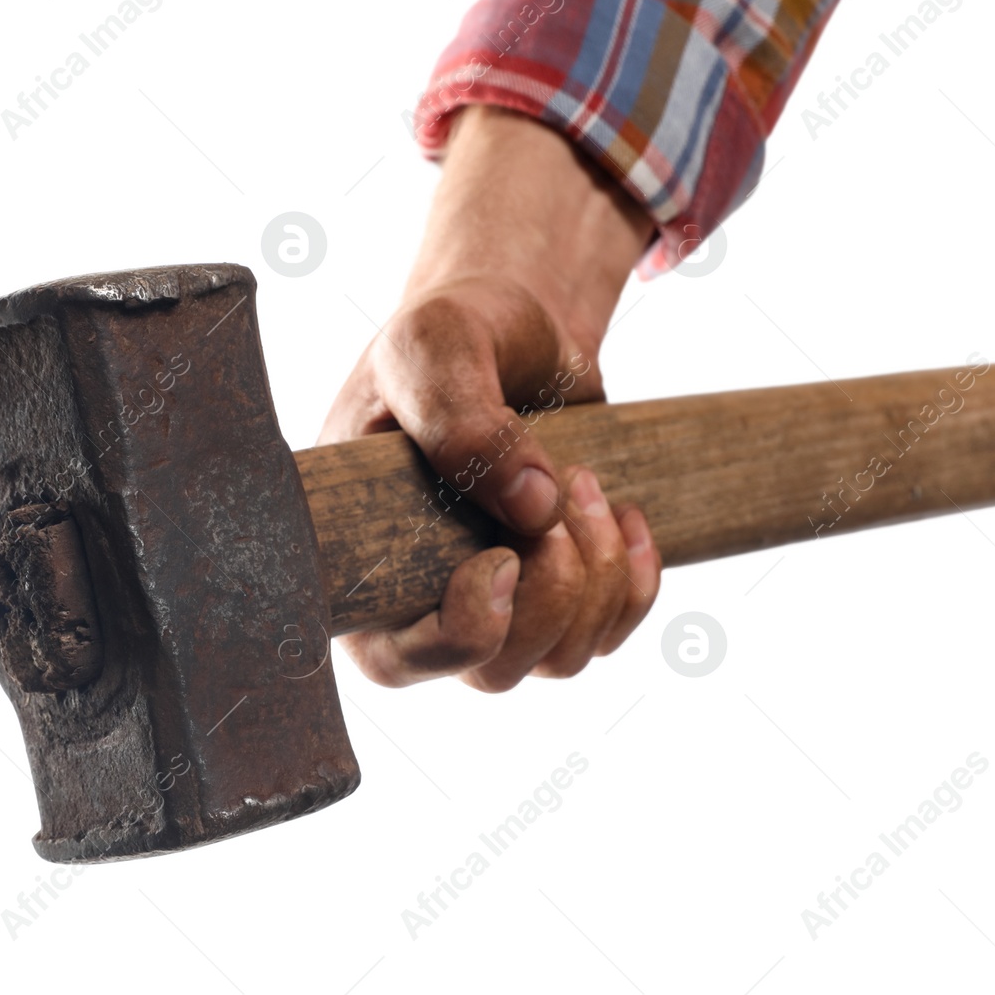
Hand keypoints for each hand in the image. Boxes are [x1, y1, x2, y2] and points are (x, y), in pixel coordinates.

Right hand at [320, 106, 663, 690]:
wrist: (516, 324)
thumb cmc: (452, 329)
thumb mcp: (436, 343)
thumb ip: (461, 415)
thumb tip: (533, 510)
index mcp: (361, 554)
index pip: (393, 659)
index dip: (460, 634)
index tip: (505, 556)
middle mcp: (421, 596)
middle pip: (492, 671)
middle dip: (551, 589)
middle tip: (566, 481)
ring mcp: (495, 605)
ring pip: (558, 659)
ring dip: (595, 575)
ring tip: (586, 478)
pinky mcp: (557, 595)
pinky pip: (609, 632)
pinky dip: (633, 581)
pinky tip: (626, 513)